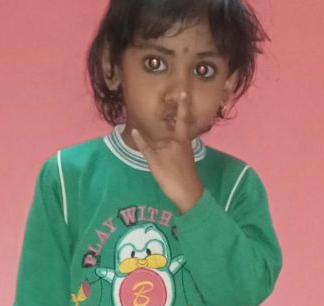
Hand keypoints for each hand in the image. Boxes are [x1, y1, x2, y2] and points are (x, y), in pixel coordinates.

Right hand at [130, 92, 203, 213]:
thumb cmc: (172, 177)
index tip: (184, 92)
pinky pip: (178, 145)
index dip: (182, 106)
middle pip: (182, 125)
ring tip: (169, 120)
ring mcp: (186, 152)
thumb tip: (135, 131)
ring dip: (175, 128)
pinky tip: (168, 142)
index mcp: (179, 140)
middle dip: (180, 114)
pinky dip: (173, 140)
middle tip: (180, 100)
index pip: (181, 118)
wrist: (188, 195)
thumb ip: (145, 146)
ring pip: (180, 136)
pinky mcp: (185, 161)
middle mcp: (185, 143)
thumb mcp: (155, 161)